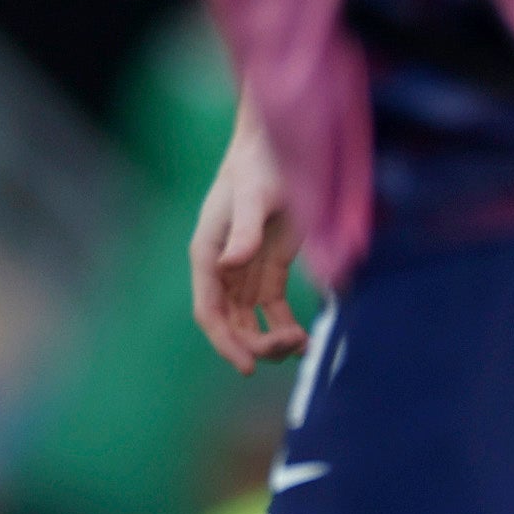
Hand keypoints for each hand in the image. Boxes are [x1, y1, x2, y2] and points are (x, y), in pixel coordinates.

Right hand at [188, 105, 305, 369]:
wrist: (279, 148)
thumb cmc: (259, 166)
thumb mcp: (251, 196)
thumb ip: (243, 230)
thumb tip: (228, 265)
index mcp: (208, 256)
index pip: (209, 312)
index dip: (225, 342)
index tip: (247, 366)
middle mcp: (223, 270)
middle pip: (232, 324)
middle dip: (256, 344)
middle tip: (290, 346)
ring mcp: (247, 272)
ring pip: (253, 323)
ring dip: (273, 340)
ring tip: (302, 342)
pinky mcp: (271, 269)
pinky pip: (274, 310)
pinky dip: (286, 327)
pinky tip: (305, 338)